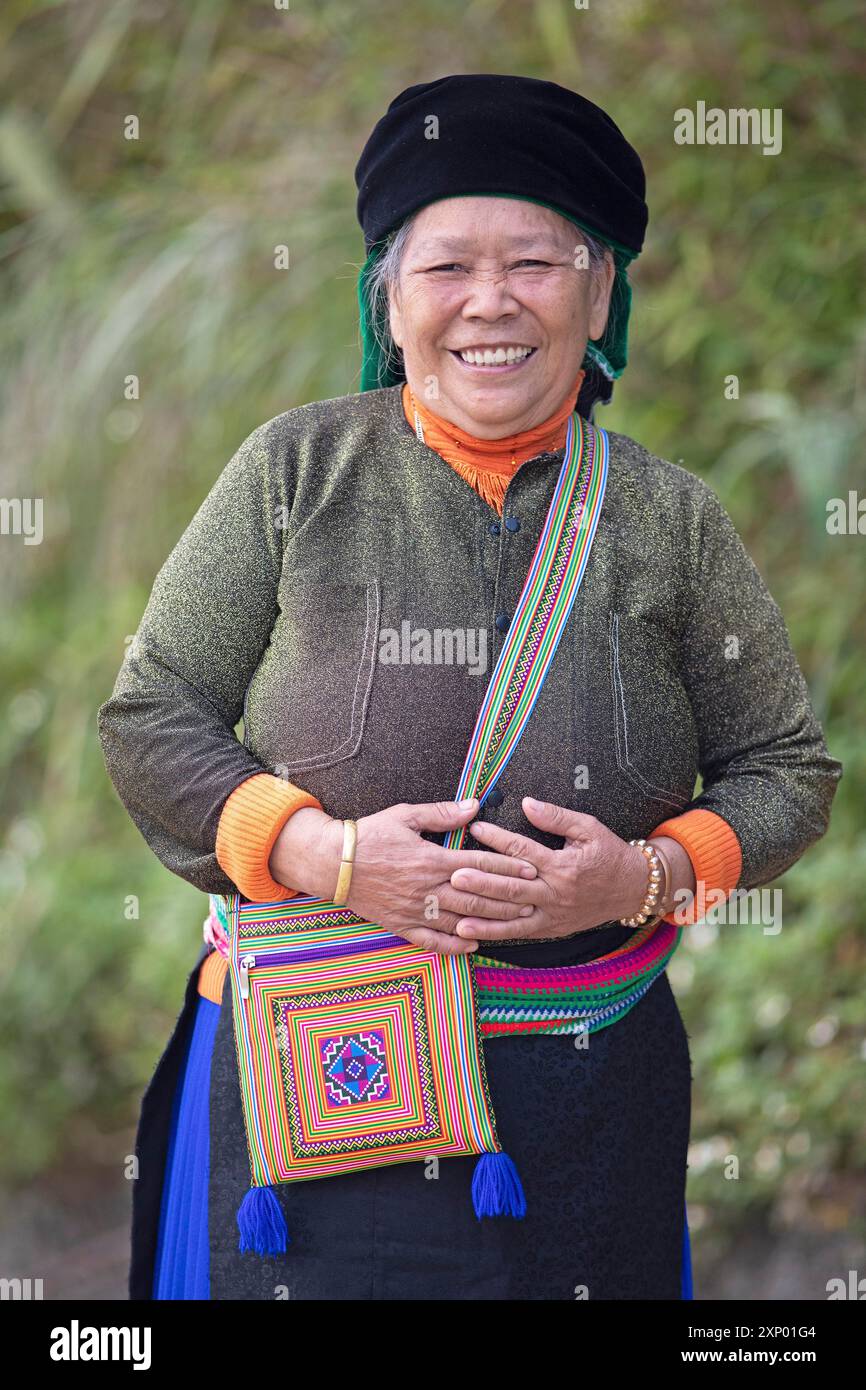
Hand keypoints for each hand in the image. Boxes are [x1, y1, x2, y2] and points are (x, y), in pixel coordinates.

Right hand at [271, 798, 538, 954]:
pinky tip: (472, 946)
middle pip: (476, 898)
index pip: (479, 865)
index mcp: (431, 859)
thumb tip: (475, 806)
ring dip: (490, 925)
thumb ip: (443, 814)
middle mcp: (427, 888)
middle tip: (535, 901)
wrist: (333, 863)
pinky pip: (431, 941)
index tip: (532, 870)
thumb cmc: (370, 835)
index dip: (508, 868)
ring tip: (515, 926)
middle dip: (509, 900)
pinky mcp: (401, 925)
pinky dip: (453, 946)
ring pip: (459, 922)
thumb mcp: (406, 815)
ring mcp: (414, 910)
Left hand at [447, 797, 651, 941]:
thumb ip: (557, 817)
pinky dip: (495, 933)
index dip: (498, 839)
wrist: (633, 889)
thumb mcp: (589, 828)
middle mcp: (556, 893)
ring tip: (456, 912)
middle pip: (513, 889)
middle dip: (483, 883)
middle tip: (455, 876)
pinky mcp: (551, 929)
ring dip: (483, 916)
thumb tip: (528, 804)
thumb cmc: (610, 855)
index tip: (476, 829)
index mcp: (564, 866)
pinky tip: (471, 932)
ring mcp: (552, 915)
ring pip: (512, 917)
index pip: (524, 851)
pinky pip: (519, 932)